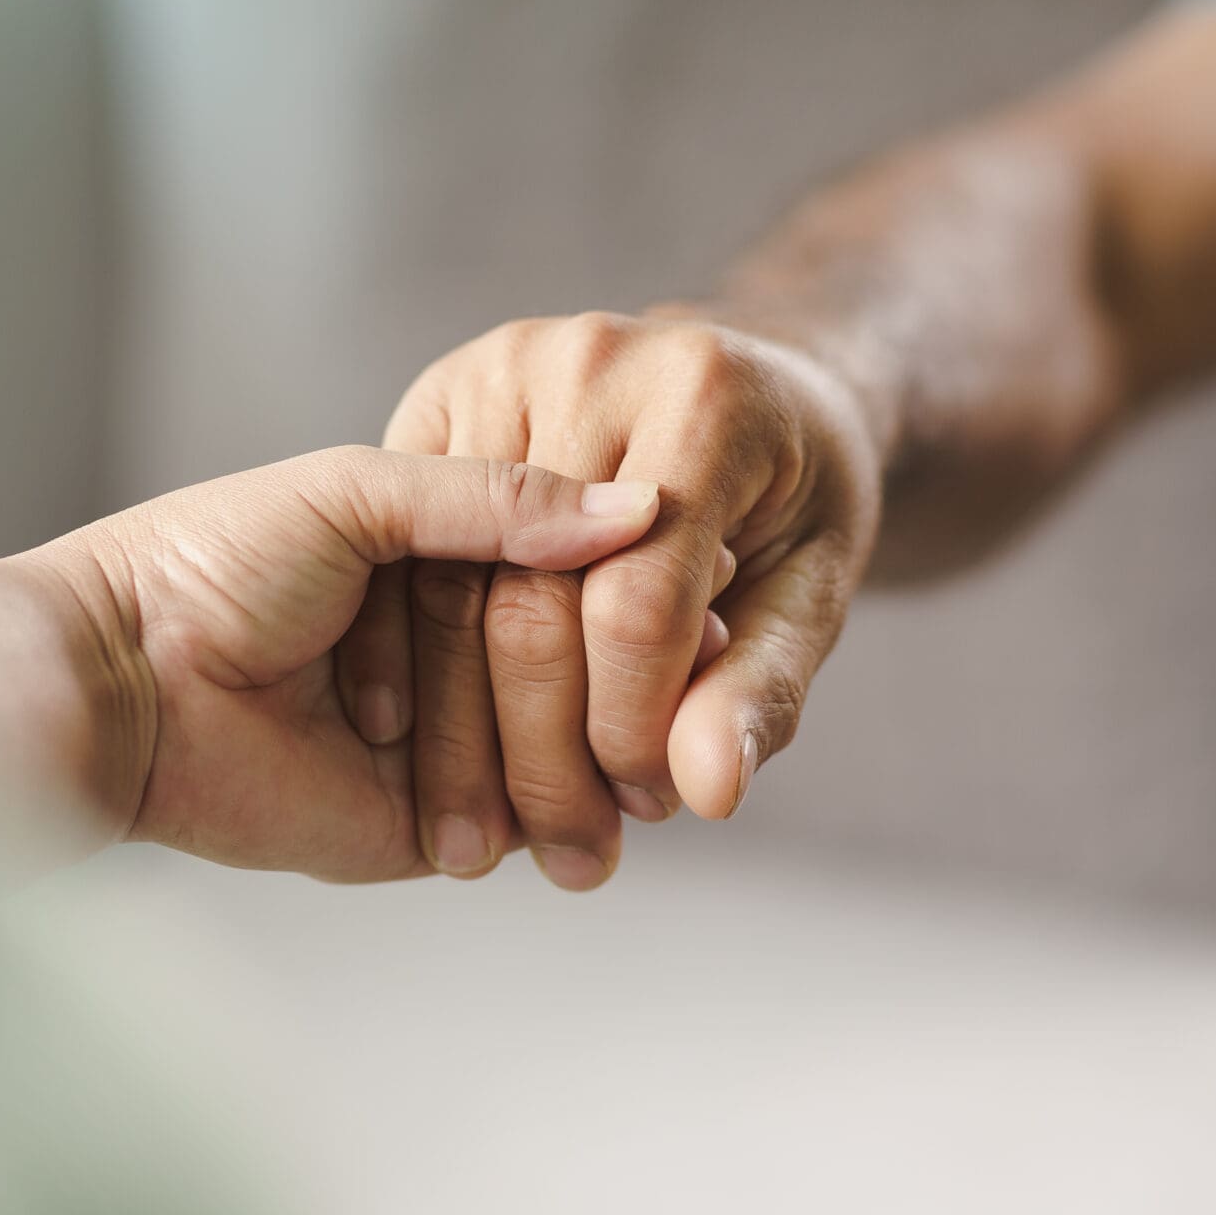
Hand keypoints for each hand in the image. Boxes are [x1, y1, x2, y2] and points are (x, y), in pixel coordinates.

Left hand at [0, 447, 660, 880]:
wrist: (121, 684)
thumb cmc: (214, 563)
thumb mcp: (358, 492)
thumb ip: (493, 499)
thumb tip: (641, 509)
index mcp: (434, 556)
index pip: (566, 567)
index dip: (636, 574)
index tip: (715, 567)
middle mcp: (449, 651)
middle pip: (581, 664)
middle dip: (642, 674)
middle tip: (712, 661)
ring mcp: (446, 743)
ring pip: (565, 750)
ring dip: (616, 752)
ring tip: (674, 742)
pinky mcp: (427, 828)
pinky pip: (524, 827)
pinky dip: (572, 820)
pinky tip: (624, 806)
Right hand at [341, 310, 882, 889]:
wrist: (744, 381)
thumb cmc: (791, 493)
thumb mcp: (811, 589)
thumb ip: (760, 688)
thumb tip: (708, 792)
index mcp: (701, 397)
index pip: (637, 602)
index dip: (632, 727)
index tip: (645, 807)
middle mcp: (588, 362)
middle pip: (530, 600)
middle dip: (544, 751)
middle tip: (569, 852)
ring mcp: (497, 370)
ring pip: (449, 587)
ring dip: (463, 733)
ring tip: (494, 840)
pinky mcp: (435, 395)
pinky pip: (404, 554)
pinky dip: (409, 665)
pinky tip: (426, 754)